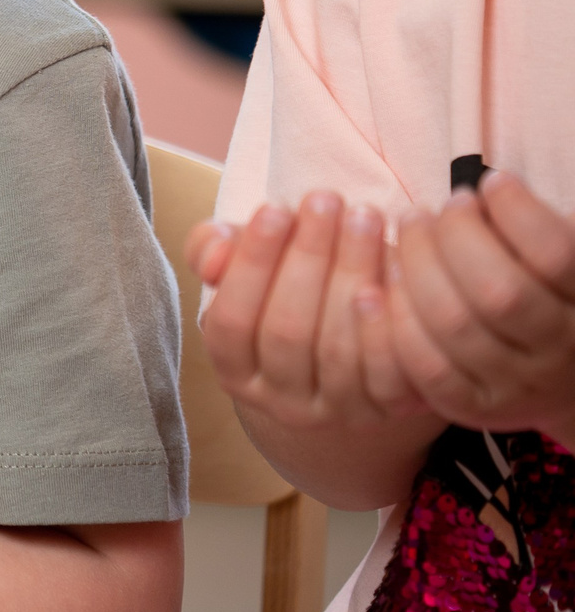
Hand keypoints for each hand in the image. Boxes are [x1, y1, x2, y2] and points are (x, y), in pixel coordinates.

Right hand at [196, 191, 423, 430]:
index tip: (275, 208)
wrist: (356, 349)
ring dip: (352, 273)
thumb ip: (214, 250)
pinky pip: (390, 371)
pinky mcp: (391, 409)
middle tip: (326, 199)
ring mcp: (338, 412)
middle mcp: (282, 403)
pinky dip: (389, 320)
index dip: (251, 265)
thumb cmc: (291, 292)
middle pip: (287, 332)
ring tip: (364, 215)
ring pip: (339, 348)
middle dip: (307, 258)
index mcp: (236, 371)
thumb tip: (214, 254)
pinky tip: (397, 266)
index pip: (232, 322)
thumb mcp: (246, 269)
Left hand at [382, 173, 574, 442]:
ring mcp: (515, 386)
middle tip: (431, 208)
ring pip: (452, 324)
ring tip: (408, 229)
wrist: (564, 383)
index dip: (517, 212)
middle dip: (453, 235)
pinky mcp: (470, 407)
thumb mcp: (564, 264)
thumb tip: (486, 191)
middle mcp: (558, 352)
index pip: (556, 257)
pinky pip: (422, 365)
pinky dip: (392, 321)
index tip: (490, 183)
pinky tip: (375, 286)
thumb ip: (533, 231)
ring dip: (415, 265)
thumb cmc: (553, 296)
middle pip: (497, 291)